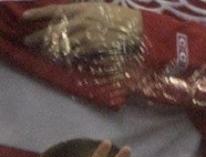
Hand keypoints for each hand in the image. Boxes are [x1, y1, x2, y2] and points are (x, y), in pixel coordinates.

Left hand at [23, 2, 142, 58]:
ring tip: (43, 52)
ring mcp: (88, 33)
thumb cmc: (120, 17)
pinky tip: (62, 58)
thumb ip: (83, 11)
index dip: (38, 13)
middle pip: (55, 29)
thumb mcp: (99, 8)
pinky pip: (77, 51)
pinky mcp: (95, 46)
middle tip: (28, 42)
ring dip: (53, 48)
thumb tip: (68, 17)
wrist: (138, 27)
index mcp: (82, 8)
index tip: (24, 17)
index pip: (55, 9)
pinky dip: (69, 55)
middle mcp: (82, 19)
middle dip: (39, 36)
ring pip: (64, 42)